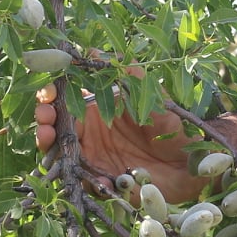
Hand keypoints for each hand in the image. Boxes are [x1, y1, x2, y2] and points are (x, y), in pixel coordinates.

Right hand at [33, 83, 200, 202]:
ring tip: (50, 142)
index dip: (51, 98)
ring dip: (51, 150)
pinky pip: (87, 184)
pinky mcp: (106, 184)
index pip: (64, 103)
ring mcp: (96, 161)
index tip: (47, 95)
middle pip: (56, 129)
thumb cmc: (173, 126)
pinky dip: (87, 182)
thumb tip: (94, 51)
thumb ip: (127, 75)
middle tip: (45, 121)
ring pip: (62, 156)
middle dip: (44, 123)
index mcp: (98, 112)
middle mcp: (91, 136)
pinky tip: (98, 178)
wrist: (193, 163)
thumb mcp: (151, 97)